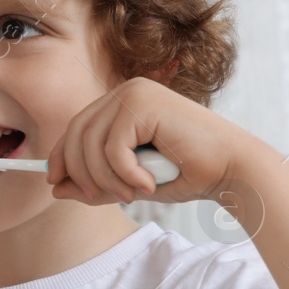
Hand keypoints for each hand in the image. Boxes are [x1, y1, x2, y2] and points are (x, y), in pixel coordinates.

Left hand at [46, 77, 259, 205]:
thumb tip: (55, 188)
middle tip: (92, 197)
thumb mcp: (130, 181)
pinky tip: (147, 186)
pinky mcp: (143, 104)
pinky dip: (125, 174)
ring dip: (105, 178)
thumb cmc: (187, 175)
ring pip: (91, 143)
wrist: (233, 171)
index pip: (78, 127)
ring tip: (130, 195)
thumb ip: (96, 181)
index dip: (61, 155)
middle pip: (77, 133)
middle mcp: (127, 91)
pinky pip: (113, 148)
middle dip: (79, 171)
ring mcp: (135, 93)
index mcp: (123, 103)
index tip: (55, 182)